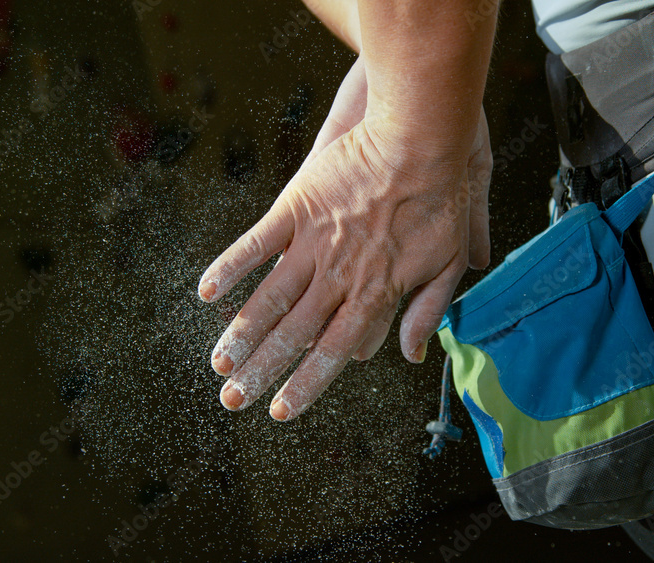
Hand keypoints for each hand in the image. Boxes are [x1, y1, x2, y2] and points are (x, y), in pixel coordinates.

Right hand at [199, 65, 489, 421]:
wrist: (420, 139)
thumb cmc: (441, 200)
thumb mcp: (448, 263)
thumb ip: (426, 311)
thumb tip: (411, 355)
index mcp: (375, 294)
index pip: (334, 354)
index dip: (305, 386)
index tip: (281, 411)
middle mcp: (339, 277)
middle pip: (293, 336)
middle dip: (261, 373)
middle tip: (232, 402)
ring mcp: (314, 243)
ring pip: (269, 299)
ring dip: (240, 335)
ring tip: (217, 365)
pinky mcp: (296, 209)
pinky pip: (256, 244)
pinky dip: (229, 267)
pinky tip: (205, 291)